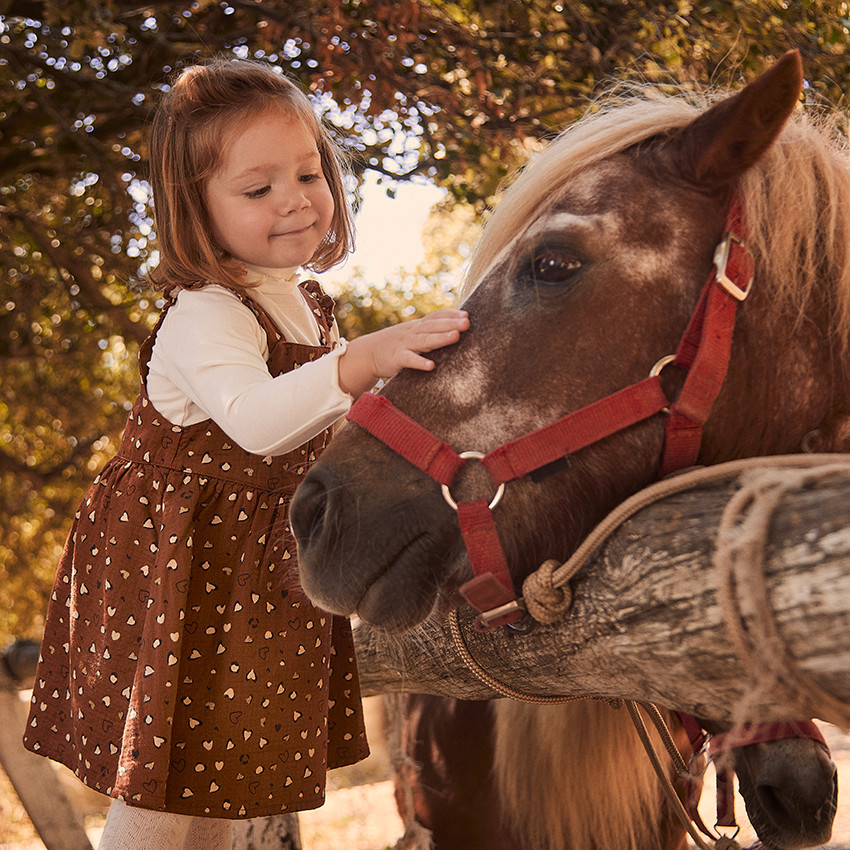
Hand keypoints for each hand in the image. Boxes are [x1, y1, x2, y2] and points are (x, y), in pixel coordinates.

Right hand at [337, 309, 469, 397]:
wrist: (367, 353)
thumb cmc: (396, 345)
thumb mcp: (411, 334)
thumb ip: (429, 331)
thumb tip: (453, 329)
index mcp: (417, 326)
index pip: (435, 316)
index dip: (450, 315)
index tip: (467, 314)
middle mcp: (412, 332)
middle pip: (433, 326)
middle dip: (451, 323)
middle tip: (467, 323)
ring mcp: (404, 344)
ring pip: (424, 340)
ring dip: (440, 338)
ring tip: (456, 336)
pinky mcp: (396, 358)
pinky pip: (409, 360)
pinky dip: (420, 362)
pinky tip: (431, 366)